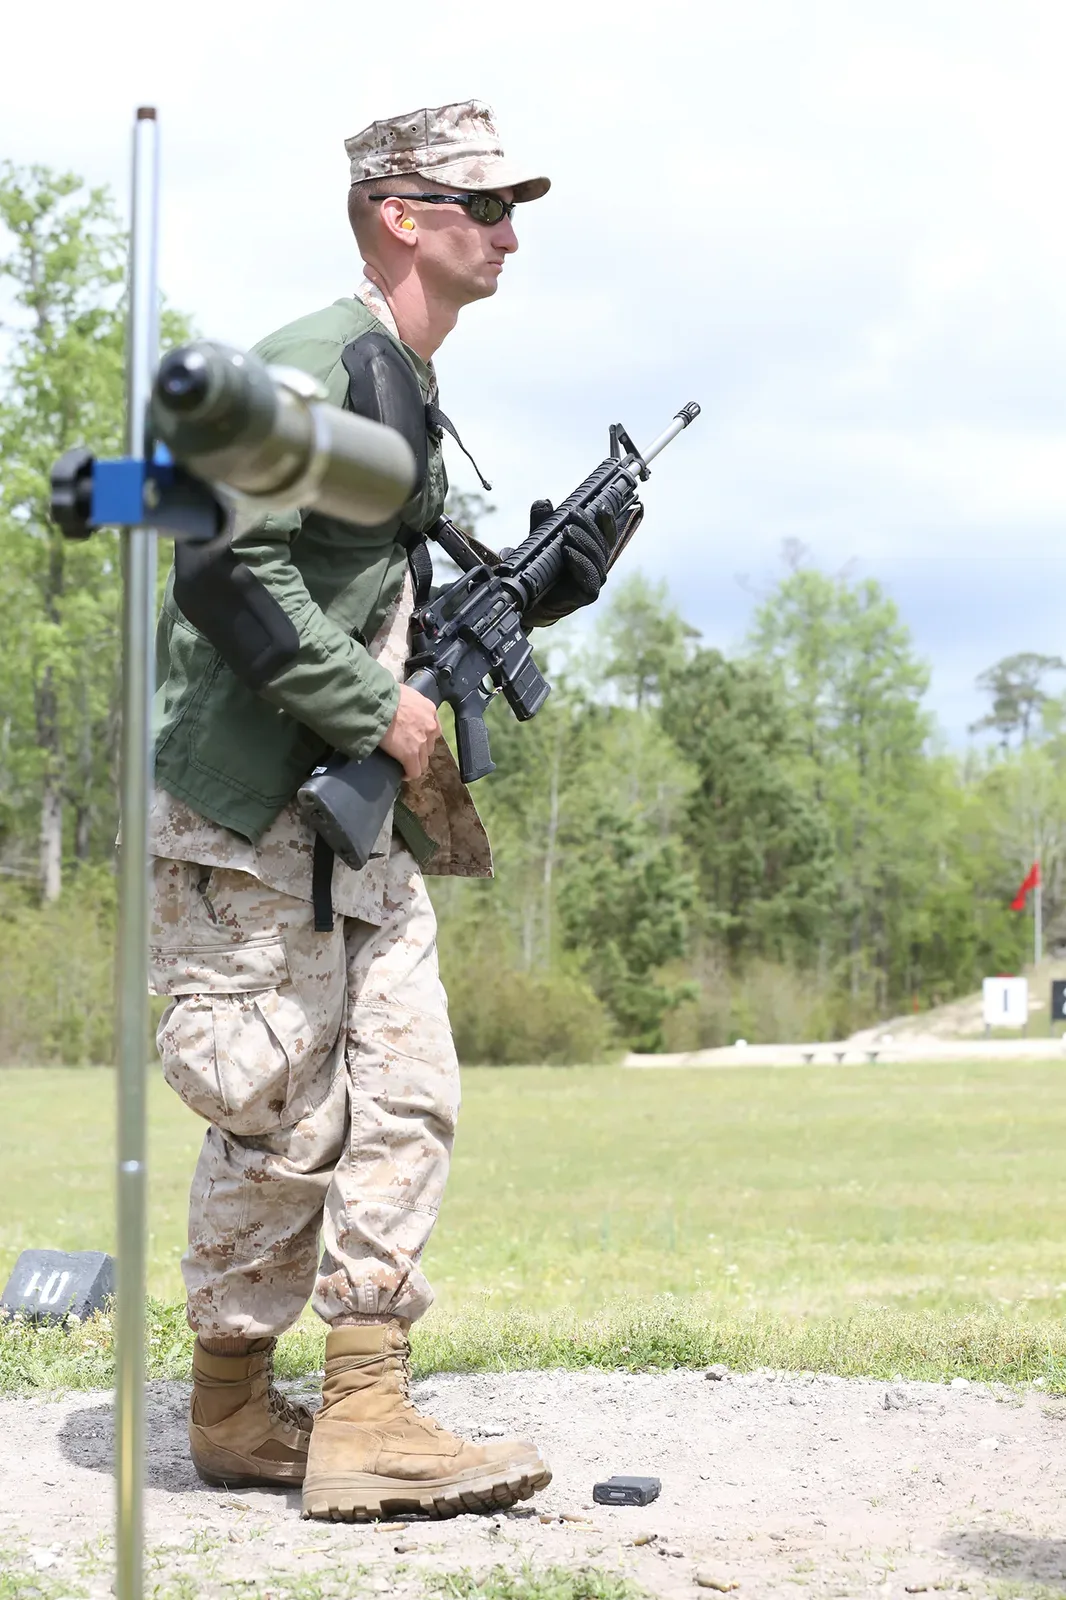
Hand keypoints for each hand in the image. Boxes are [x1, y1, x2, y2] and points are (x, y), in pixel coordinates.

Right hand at [379, 683, 440, 779]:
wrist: (377, 703)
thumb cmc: (384, 694)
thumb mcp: (404, 693)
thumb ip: (409, 703)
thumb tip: (400, 708)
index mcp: (429, 710)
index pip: (433, 729)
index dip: (423, 736)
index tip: (413, 739)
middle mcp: (430, 726)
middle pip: (429, 746)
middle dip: (419, 750)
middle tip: (406, 750)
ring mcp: (421, 742)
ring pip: (423, 761)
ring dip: (414, 762)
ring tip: (403, 763)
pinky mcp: (410, 754)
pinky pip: (414, 771)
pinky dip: (408, 774)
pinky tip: (402, 773)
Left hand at [522, 497, 619, 625]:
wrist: (536, 597)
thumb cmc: (545, 567)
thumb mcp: (542, 540)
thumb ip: (543, 522)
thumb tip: (543, 503)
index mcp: (595, 550)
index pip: (606, 533)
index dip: (607, 520)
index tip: (601, 506)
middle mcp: (599, 564)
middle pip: (601, 543)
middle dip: (588, 526)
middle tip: (572, 516)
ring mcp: (596, 579)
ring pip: (596, 557)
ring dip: (583, 542)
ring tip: (567, 532)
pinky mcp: (589, 593)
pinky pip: (589, 576)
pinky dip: (578, 562)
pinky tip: (567, 552)